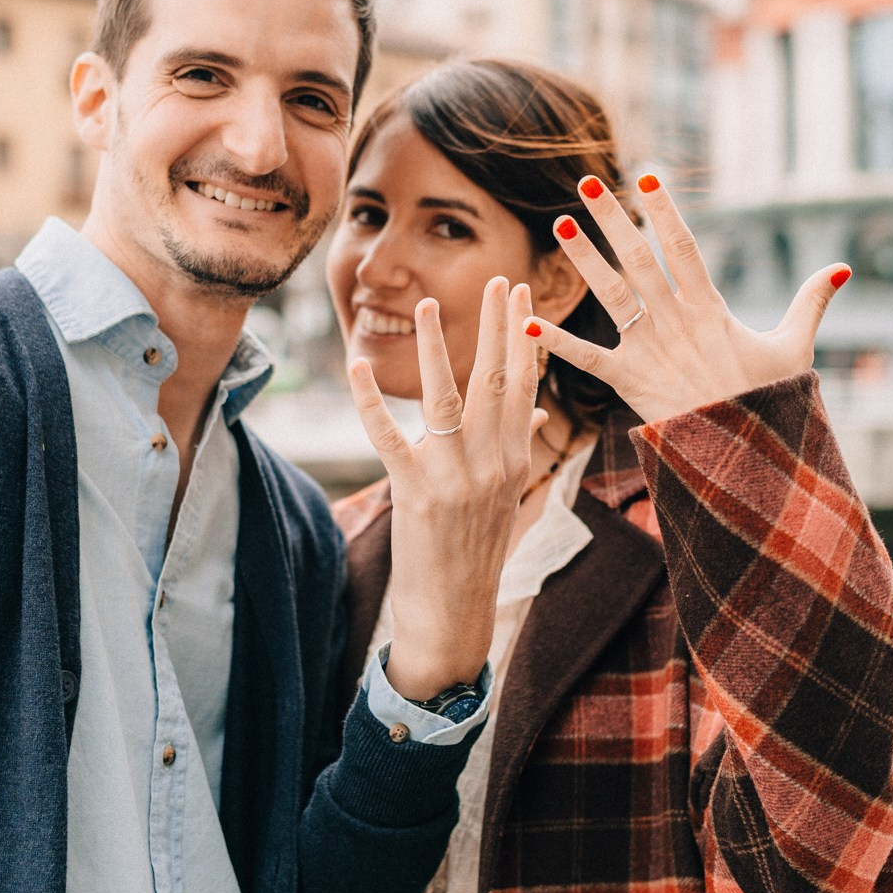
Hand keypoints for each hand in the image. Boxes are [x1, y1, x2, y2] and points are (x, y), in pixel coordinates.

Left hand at [346, 278, 542, 700]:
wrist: (454, 615)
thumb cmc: (474, 554)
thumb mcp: (505, 501)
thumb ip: (518, 452)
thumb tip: (535, 418)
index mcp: (515, 462)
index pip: (526, 386)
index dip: (524, 337)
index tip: (524, 295)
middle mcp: (493, 465)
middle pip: (498, 382)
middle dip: (497, 326)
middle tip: (499, 277)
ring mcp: (456, 479)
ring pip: (448, 398)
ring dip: (437, 348)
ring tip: (428, 304)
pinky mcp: (417, 495)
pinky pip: (390, 437)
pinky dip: (371, 400)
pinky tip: (357, 365)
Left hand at [525, 174, 849, 422]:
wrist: (746, 457)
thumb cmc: (769, 403)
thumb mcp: (794, 348)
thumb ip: (809, 302)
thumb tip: (841, 267)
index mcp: (710, 308)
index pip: (684, 247)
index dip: (665, 211)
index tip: (647, 176)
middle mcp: (675, 321)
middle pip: (639, 259)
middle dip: (613, 219)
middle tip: (586, 182)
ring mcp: (649, 350)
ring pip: (611, 295)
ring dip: (585, 260)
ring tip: (561, 224)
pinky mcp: (628, 382)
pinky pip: (586, 359)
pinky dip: (555, 341)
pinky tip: (525, 320)